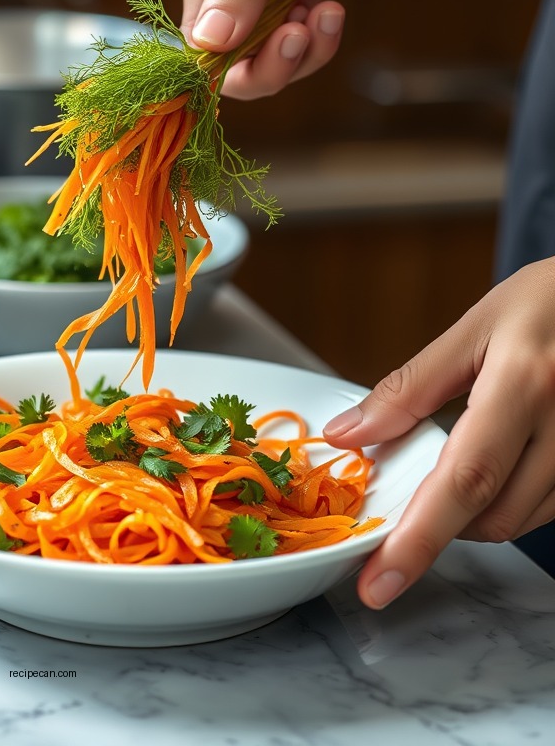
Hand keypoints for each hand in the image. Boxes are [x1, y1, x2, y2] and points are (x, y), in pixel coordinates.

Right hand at [178, 0, 382, 98]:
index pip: (197, 38)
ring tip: (328, 14)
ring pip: (260, 55)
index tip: (283, 40)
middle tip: (305, 35)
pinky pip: (287, 40)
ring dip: (299, 53)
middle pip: (226, 58)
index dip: (231, 62)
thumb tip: (207, 42)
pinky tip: (331, 10)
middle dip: (269, 63)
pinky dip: (314, 39)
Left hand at [322, 258, 554, 608]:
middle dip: (441, 522)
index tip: (379, 582)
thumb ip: (410, 388)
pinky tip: (499, 463)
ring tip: (459, 463)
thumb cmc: (550, 301)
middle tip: (409, 495)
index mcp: (525, 384)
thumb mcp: (475, 328)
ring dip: (476, 512)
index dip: (418, 540)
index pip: (462, 480)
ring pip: (524, 519)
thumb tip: (348, 434)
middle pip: (493, 514)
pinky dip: (511, 500)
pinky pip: (551, 505)